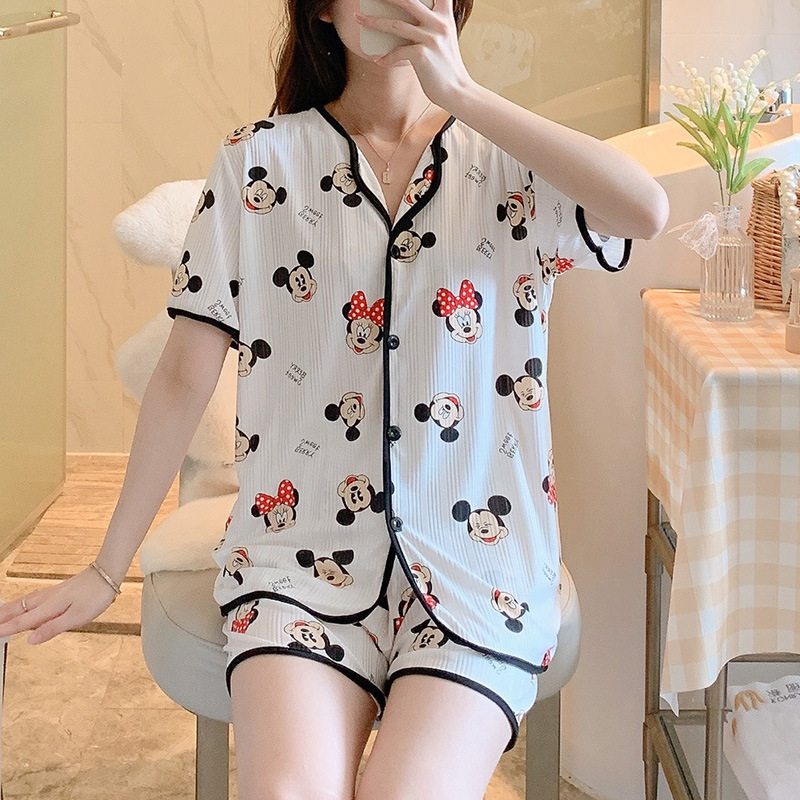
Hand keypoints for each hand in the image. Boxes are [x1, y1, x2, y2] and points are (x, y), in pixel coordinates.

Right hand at [0, 566, 118, 644]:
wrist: (107, 574)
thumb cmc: (95, 595)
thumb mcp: (76, 617)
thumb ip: (52, 628)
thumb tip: (30, 640)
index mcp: (49, 607)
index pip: (22, 621)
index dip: (7, 629)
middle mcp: (47, 599)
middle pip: (18, 609)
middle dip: (2, 617)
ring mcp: (52, 593)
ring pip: (24, 602)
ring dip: (9, 609)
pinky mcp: (58, 590)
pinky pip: (33, 598)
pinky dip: (22, 603)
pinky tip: (25, 605)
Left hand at [354, 0, 474, 108]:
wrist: (457, 91)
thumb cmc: (446, 68)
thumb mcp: (443, 40)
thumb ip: (429, 26)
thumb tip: (401, 22)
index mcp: (444, 17)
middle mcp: (439, 23)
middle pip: (408, 0)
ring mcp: (431, 38)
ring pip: (396, 25)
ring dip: (374, 22)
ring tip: (359, 19)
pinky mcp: (422, 54)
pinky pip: (397, 52)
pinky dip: (386, 57)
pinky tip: (379, 60)